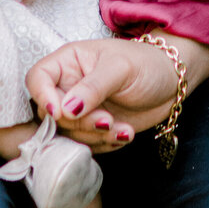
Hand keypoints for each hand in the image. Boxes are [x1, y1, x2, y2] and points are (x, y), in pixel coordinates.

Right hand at [26, 34, 208, 150]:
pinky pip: (86, 146)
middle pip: (51, 113)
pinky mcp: (93, 130)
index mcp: (69, 61)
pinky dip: (105, 145)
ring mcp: (80, 110)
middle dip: (79, 122)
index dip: (41, 96)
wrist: (171, 83)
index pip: (37, 78)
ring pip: (68, 134)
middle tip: (107, 121)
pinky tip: (125, 134)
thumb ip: (93, 87)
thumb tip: (63, 109)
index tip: (60, 111)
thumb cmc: (147, 63)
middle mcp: (68, 86)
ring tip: (123, 128)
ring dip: (95, 137)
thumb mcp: (121, 68)